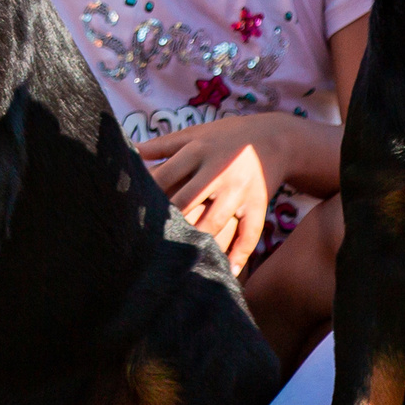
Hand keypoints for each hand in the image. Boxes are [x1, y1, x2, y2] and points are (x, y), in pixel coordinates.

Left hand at [138, 120, 282, 272]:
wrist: (275, 137)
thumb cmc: (225, 137)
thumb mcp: (195, 134)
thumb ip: (162, 145)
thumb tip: (129, 151)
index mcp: (199, 150)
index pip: (166, 176)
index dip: (147, 195)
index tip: (130, 213)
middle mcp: (219, 170)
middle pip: (187, 201)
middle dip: (167, 222)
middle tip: (145, 244)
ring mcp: (239, 189)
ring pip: (214, 221)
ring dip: (197, 241)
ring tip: (177, 262)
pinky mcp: (258, 204)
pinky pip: (250, 233)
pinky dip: (239, 254)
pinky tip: (227, 271)